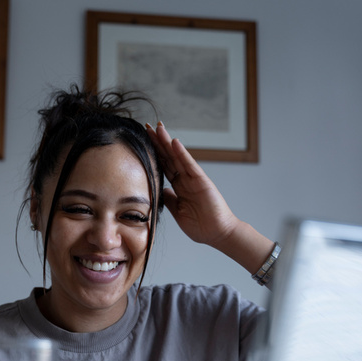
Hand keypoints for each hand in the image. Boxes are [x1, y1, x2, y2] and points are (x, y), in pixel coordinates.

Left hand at [146, 122, 238, 249]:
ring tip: (158, 127)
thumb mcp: (178, 212)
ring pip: (178, 157)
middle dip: (158, 142)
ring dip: (167, 142)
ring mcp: (194, 179)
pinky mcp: (202, 181)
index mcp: (179, 187)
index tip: (143, 142)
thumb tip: (161, 190)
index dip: (154, 154)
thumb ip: (170, 199)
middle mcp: (186, 179)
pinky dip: (182, 153)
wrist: (218, 234)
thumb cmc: (201, 226)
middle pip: (169, 157)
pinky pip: (190, 165)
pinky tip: (174, 142)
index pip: (164, 166)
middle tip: (147, 126)